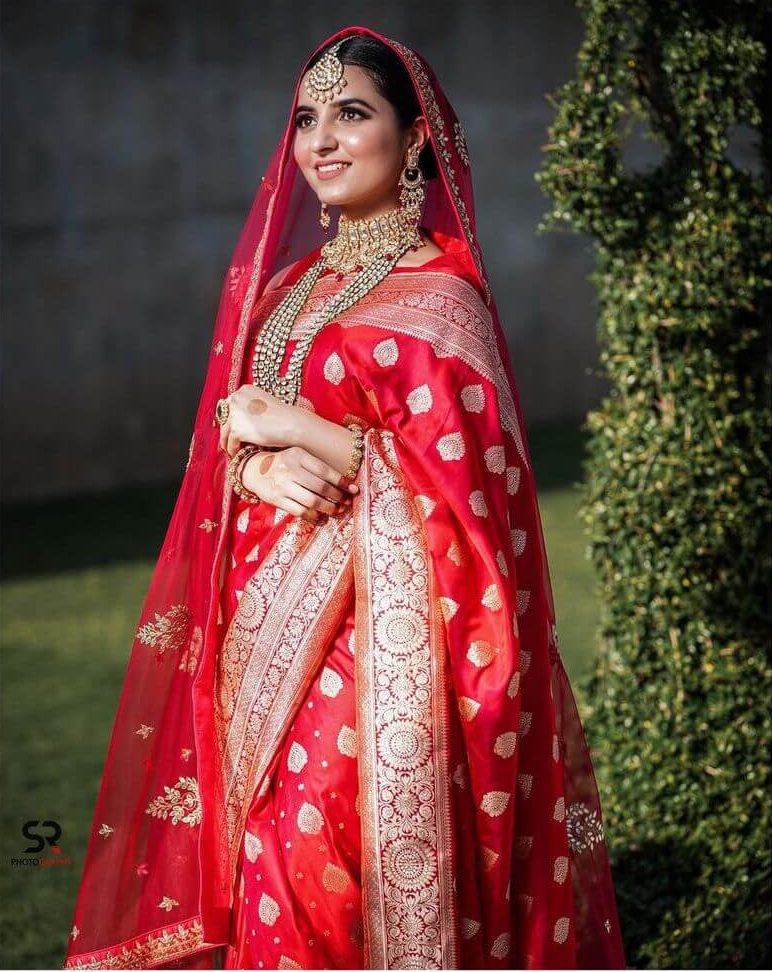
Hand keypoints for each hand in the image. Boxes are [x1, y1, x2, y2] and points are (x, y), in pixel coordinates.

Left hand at [218, 385, 299, 456]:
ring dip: (226, 441)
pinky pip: (229, 442)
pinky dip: (232, 449)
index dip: (230, 418)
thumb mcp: (264, 404)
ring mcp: (235, 414)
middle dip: (227, 429)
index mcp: (244, 390)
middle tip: (228, 439)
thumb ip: (250, 408)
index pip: (230, 405)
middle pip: (224, 417)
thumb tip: (240, 421)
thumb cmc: (284, 416)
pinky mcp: (236, 429)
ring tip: (231, 449)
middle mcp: (236, 398)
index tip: (231, 426)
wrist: (291, 424)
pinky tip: (237, 453)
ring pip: (225, 431)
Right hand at [242, 445, 358, 521]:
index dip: (341, 481)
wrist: (254, 469)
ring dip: (328, 508)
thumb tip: (344, 483)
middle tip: (346, 502)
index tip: (353, 488)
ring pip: (312, 501)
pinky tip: (320, 516)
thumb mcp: (298, 456)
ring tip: (336, 509)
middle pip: (320, 487)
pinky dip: (313, 516)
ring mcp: (282, 485)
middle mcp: (289, 469)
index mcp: (297, 455)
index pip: (324, 470)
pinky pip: (300, 511)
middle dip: (337, 497)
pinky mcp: (276, 499)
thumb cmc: (284, 463)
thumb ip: (316, 466)